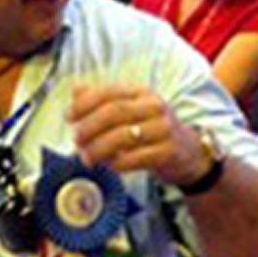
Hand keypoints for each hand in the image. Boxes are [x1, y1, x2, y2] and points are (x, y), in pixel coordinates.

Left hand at [68, 84, 206, 185]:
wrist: (188, 153)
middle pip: (115, 113)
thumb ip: (103, 100)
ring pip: (124, 136)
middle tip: (75, 140)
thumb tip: (76, 90)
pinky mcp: (168, 152)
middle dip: (89, 127)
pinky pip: (136, 158)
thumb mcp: (130, 110)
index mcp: (142, 93)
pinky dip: (117, 163)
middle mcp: (155, 107)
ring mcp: (164, 129)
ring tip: (86, 157)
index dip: (84, 104)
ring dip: (99, 148)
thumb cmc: (152, 130)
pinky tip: (108, 166)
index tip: (69, 117)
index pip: (109, 92)